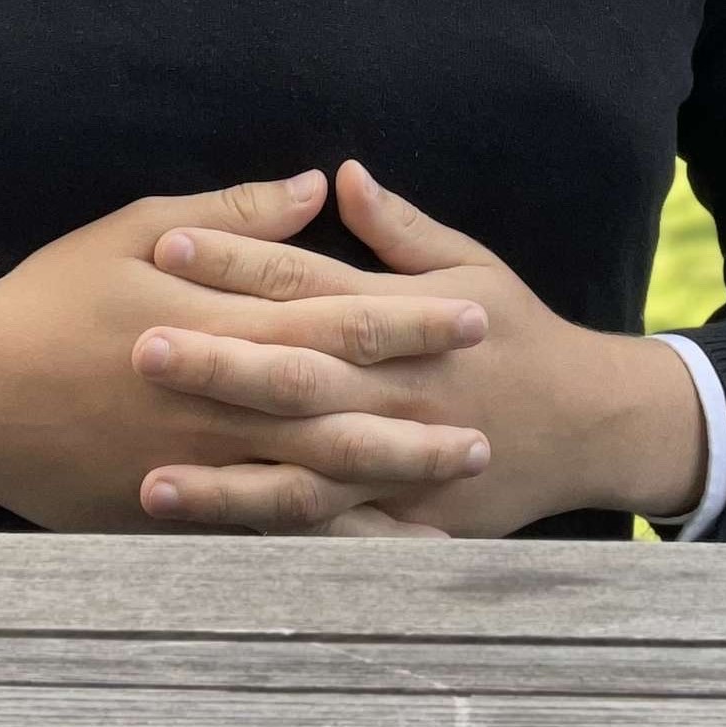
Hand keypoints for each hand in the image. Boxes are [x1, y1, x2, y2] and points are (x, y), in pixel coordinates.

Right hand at [0, 172, 494, 534]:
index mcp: (221, 321)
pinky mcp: (171, 512)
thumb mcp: (139, 228)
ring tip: (448, 494)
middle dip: (417, 421)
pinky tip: (366, 549)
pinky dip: (319, 543)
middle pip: (340, 413)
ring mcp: (198, 467)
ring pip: (310, 485)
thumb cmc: (54, 296)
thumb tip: (317, 186)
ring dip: (384, 490)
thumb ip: (238, 215)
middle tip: (486, 427)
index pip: (338, 320)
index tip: (475, 318)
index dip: (412, 321)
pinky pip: (261, 533)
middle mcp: (220, 401)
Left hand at [131, 158, 605, 536]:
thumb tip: (340, 174)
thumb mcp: (469, 263)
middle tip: (138, 348)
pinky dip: (272, 543)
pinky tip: (218, 551)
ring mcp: (396, 464)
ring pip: (302, 474)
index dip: (238, 263)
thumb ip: (399, 226)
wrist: (587, 422)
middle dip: (216, 364)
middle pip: (294, 376)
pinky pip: (327, 537)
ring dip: (226, 479)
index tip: (170, 245)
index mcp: (403, 318)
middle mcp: (395, 391)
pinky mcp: (401, 520)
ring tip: (151, 478)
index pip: (306, 284)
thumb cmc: (516, 331)